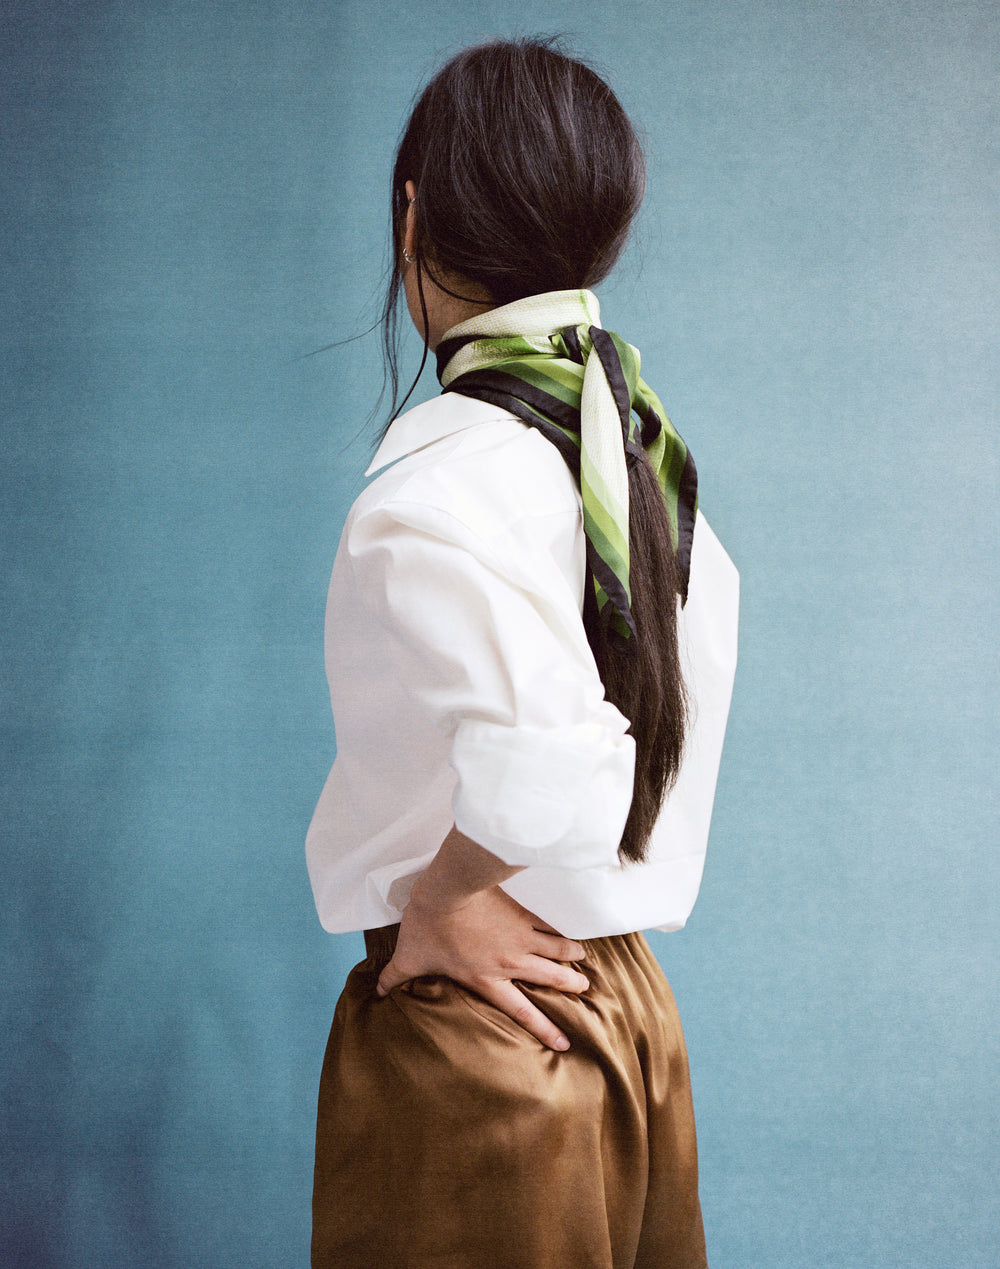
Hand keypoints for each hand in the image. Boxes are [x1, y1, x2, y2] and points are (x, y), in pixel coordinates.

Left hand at [376, 879, 587, 1051]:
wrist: (447, 890)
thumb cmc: (428, 925)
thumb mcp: (410, 956)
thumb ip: (397, 977)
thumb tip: (378, 992)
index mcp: (487, 979)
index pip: (521, 1011)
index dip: (544, 1029)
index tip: (563, 1042)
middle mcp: (511, 962)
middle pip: (550, 979)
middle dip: (570, 985)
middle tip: (584, 988)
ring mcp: (521, 935)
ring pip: (556, 949)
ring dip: (571, 955)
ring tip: (584, 958)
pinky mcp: (521, 912)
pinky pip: (547, 922)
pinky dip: (560, 927)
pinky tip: (569, 926)